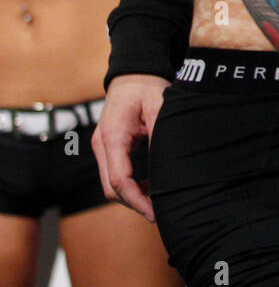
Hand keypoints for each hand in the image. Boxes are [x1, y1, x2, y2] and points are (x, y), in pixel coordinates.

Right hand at [91, 74, 169, 221]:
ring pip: (110, 184)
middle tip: (161, 211)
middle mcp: (102, 144)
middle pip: (111, 188)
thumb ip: (161, 136)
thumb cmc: (147, 87)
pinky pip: (114, 174)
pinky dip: (129, 185)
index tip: (155, 213)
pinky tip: (149, 185)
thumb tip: (169, 166)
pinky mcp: (107, 147)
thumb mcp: (160, 107)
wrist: (132, 73)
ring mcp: (101, 147)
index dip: (137, 201)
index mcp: (113, 136)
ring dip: (132, 195)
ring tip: (158, 200)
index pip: (120, 180)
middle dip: (134, 203)